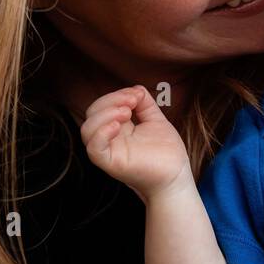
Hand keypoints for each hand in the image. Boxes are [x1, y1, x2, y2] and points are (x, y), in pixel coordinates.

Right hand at [79, 85, 191, 202]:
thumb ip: (144, 104)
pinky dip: (101, 134)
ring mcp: (109, 151)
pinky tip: (117, 126)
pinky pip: (94, 149)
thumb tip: (135, 88)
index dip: (116, 95)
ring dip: (105, 114)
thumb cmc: (166, 152)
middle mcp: (109, 139)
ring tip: (126, 113)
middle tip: (131, 102)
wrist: (176, 175)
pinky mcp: (111, 164)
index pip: (102, 106)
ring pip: (87, 130)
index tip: (137, 95)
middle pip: (91, 114)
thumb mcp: (155, 120)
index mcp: (117, 128)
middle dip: (110, 101)